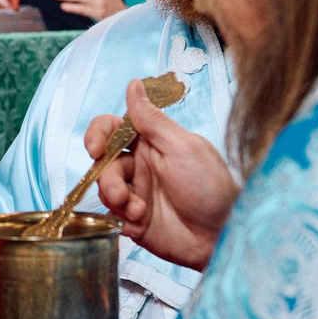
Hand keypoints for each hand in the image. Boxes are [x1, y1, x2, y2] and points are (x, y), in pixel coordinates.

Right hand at [89, 79, 237, 270]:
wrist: (222, 235)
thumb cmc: (211, 187)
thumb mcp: (182, 148)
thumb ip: (152, 119)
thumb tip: (133, 84)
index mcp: (152, 143)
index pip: (113, 129)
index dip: (98, 135)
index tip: (95, 148)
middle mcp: (141, 167)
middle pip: (104, 164)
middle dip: (108, 179)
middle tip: (121, 194)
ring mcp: (137, 194)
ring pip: (105, 190)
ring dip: (117, 200)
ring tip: (139, 211)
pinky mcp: (135, 221)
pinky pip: (112, 216)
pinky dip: (122, 220)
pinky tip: (141, 224)